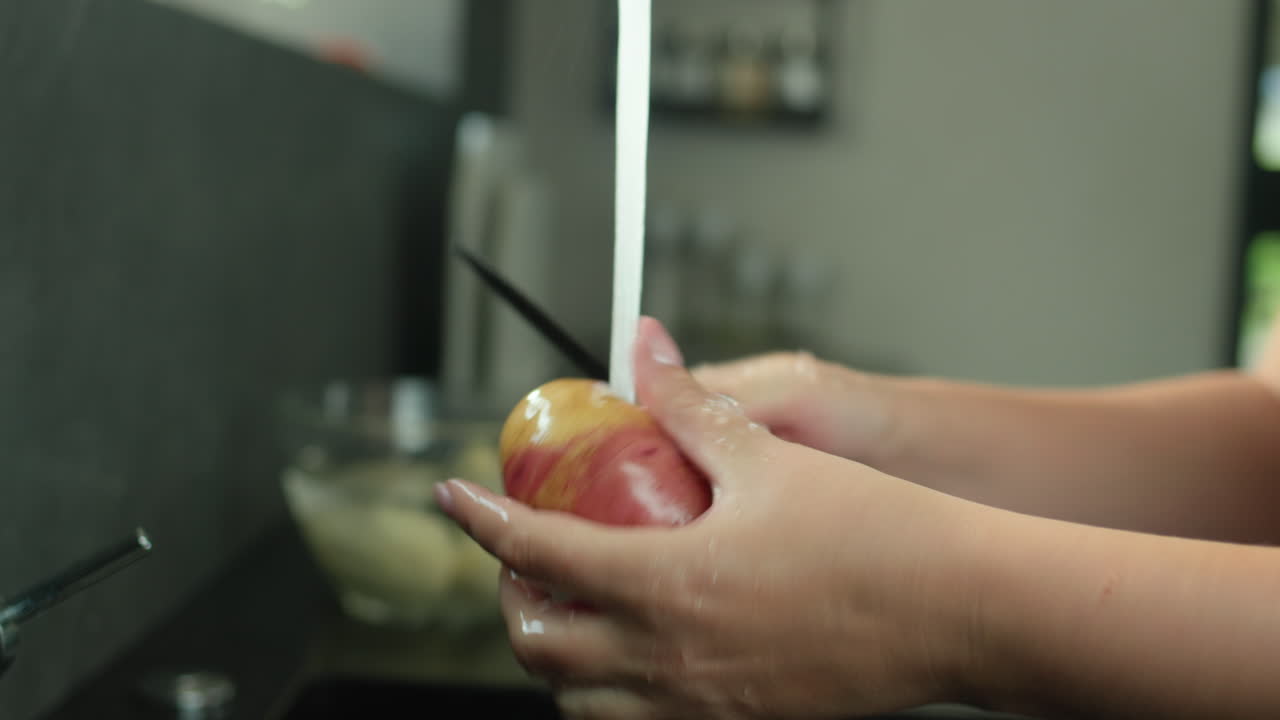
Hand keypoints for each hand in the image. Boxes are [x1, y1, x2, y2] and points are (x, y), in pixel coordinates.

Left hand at [436, 318, 984, 718]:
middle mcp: (669, 657)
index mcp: (664, 584)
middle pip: (539, 648)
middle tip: (523, 554)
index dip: (480, 521)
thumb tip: (644, 349)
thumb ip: (688, 404)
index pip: (535, 555)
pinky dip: (608, 699)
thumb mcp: (767, 455)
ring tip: (569, 610)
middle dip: (509, 599)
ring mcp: (701, 706)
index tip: (452, 495)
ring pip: (580, 706)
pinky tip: (633, 657)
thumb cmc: (874, 532)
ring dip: (554, 658)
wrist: (959, 611)